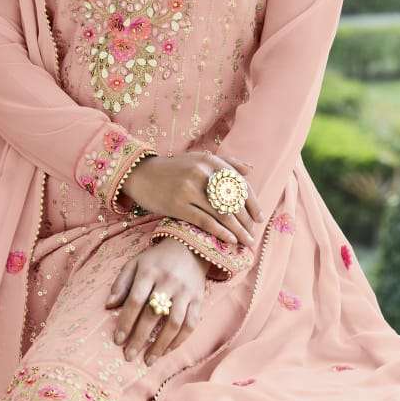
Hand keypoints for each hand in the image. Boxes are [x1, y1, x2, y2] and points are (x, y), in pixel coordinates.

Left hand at [105, 239, 207, 365]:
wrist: (189, 248)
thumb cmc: (156, 260)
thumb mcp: (134, 264)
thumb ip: (121, 284)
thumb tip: (108, 306)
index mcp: (149, 272)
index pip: (135, 300)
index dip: (126, 322)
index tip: (118, 340)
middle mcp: (168, 282)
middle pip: (153, 314)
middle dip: (140, 338)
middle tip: (129, 356)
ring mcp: (186, 292)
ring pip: (174, 323)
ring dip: (161, 344)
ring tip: (149, 360)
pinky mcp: (199, 299)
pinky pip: (191, 324)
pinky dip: (179, 340)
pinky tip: (167, 350)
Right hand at [122, 153, 262, 246]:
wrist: (141, 174)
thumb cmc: (173, 168)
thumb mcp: (198, 158)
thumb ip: (225, 162)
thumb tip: (250, 170)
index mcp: (210, 161)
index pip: (239, 185)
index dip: (252, 204)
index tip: (259, 218)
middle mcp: (201, 173)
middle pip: (233, 202)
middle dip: (246, 222)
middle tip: (253, 236)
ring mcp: (189, 189)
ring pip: (221, 214)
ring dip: (238, 231)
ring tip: (246, 242)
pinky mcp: (178, 205)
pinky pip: (205, 221)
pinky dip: (220, 232)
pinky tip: (230, 240)